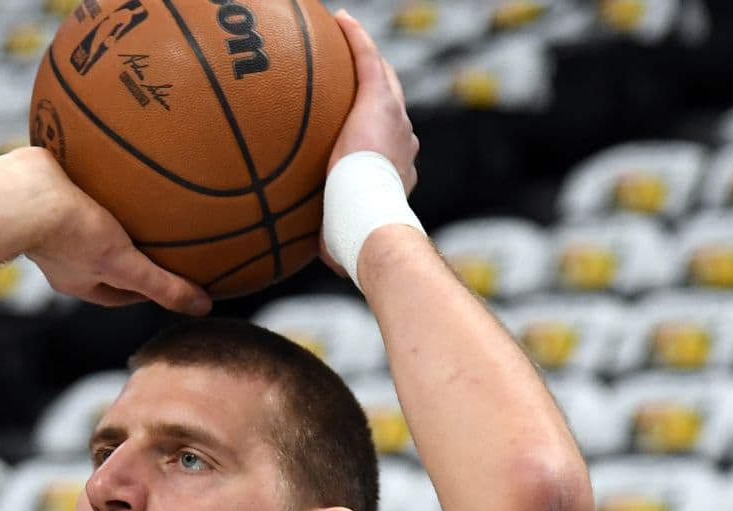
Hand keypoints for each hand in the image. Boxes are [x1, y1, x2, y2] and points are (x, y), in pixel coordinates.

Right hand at [0, 147, 211, 314]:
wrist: (23, 193)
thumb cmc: (68, 235)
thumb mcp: (124, 266)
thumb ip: (162, 286)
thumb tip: (203, 307)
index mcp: (74, 277)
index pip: (116, 292)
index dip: (142, 289)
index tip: (166, 278)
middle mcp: (61, 253)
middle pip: (103, 256)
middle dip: (128, 248)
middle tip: (157, 237)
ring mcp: (51, 220)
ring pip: (91, 219)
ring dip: (114, 211)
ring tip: (142, 194)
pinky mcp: (47, 187)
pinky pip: (79, 183)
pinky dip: (99, 177)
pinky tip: (121, 158)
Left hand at [319, 11, 419, 274]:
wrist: (370, 219)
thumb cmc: (358, 239)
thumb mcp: (345, 240)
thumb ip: (337, 242)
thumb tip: (328, 265)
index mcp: (398, 171)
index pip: (389, 145)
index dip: (380, 135)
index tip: (363, 134)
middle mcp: (404, 141)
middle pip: (392, 107)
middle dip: (378, 93)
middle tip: (355, 81)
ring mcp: (396, 118)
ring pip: (382, 80)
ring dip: (366, 60)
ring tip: (344, 40)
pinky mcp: (380, 101)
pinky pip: (367, 60)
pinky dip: (355, 39)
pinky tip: (339, 20)